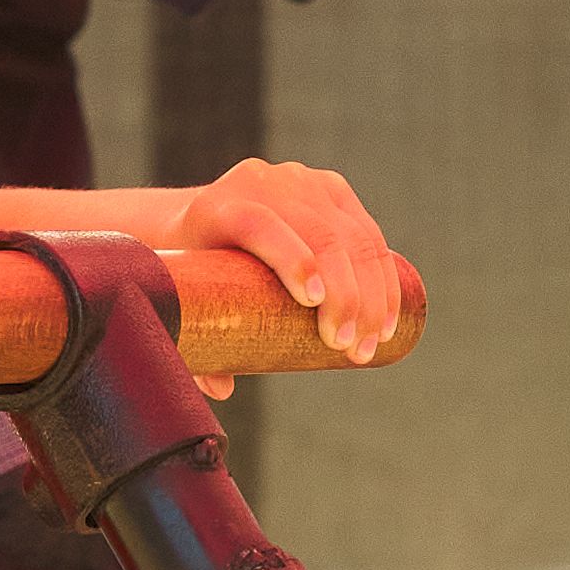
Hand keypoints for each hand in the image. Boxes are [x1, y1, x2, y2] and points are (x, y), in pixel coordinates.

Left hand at [165, 157, 407, 368]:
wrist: (202, 218)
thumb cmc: (193, 276)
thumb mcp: (183, 303)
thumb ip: (194, 346)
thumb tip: (222, 387)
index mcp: (216, 208)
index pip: (260, 224)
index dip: (290, 258)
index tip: (312, 302)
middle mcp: (262, 184)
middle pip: (318, 234)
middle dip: (343, 294)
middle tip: (346, 347)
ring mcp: (302, 182)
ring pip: (352, 237)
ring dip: (371, 296)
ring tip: (368, 344)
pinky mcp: (333, 189)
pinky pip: (369, 234)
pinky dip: (384, 281)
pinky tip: (386, 319)